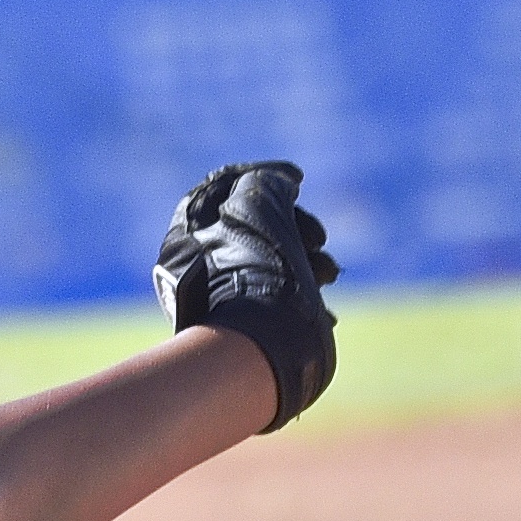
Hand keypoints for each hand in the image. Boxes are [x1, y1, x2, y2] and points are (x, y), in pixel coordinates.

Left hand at [155, 160, 337, 429]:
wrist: (258, 344)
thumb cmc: (257, 266)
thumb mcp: (262, 202)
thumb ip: (270, 182)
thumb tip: (281, 184)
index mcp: (192, 224)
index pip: (232, 184)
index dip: (271, 176)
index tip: (298, 181)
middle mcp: (198, 257)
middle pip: (257, 225)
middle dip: (299, 228)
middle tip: (319, 240)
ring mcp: (218, 294)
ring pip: (273, 263)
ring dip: (309, 263)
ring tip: (328, 275)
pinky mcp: (241, 327)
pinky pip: (277, 300)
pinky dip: (303, 297)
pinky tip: (325, 312)